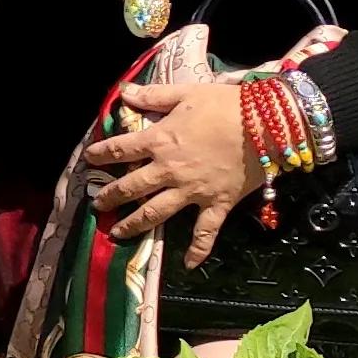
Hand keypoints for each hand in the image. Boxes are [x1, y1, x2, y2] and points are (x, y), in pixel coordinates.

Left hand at [84, 78, 261, 266]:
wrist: (269, 124)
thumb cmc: (226, 104)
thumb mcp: (186, 93)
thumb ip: (153, 95)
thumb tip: (123, 93)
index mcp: (160, 141)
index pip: (121, 150)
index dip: (101, 154)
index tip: (89, 160)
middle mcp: (170, 170)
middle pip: (131, 187)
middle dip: (111, 197)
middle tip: (97, 205)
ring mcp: (192, 191)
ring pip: (156, 213)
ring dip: (134, 225)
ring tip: (117, 234)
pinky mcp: (217, 204)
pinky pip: (205, 232)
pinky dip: (197, 250)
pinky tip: (188, 265)